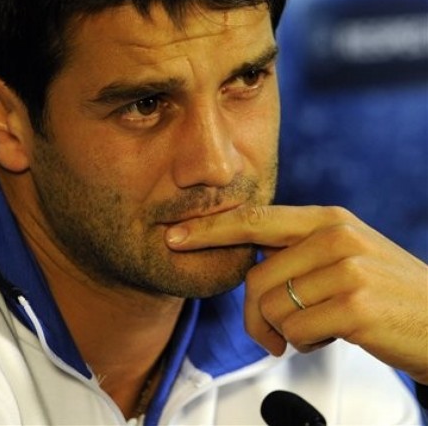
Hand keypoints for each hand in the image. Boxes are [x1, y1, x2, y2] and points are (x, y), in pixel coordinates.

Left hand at [165, 205, 427, 383]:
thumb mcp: (346, 252)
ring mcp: (346, 269)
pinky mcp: (354, 305)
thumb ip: (298, 249)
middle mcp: (335, 236)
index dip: (210, 230)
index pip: (254, 220)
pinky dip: (303, 345)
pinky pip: (295, 332)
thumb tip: (247, 264)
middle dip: (256, 315)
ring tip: (318, 329)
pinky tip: (330, 337)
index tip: (175, 237)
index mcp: (327, 219)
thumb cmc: (387, 290)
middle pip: (256, 278)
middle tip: (273, 332)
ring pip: (273, 308)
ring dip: (285, 332)